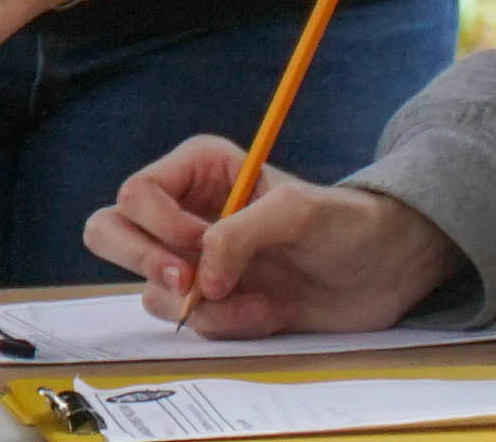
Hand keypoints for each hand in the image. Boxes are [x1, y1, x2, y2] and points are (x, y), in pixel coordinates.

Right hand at [83, 135, 470, 339]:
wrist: (385, 272)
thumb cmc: (347, 224)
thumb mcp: (296, 214)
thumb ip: (239, 235)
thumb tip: (199, 281)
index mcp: (198, 170)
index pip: (136, 195)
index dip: (161, 226)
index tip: (200, 246)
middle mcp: (185, 212)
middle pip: (110, 231)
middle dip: (144, 263)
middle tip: (185, 285)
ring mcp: (195, 260)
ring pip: (148, 288)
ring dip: (205, 305)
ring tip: (259, 300)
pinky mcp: (214, 301)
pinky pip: (188, 322)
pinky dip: (229, 324)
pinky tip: (270, 311)